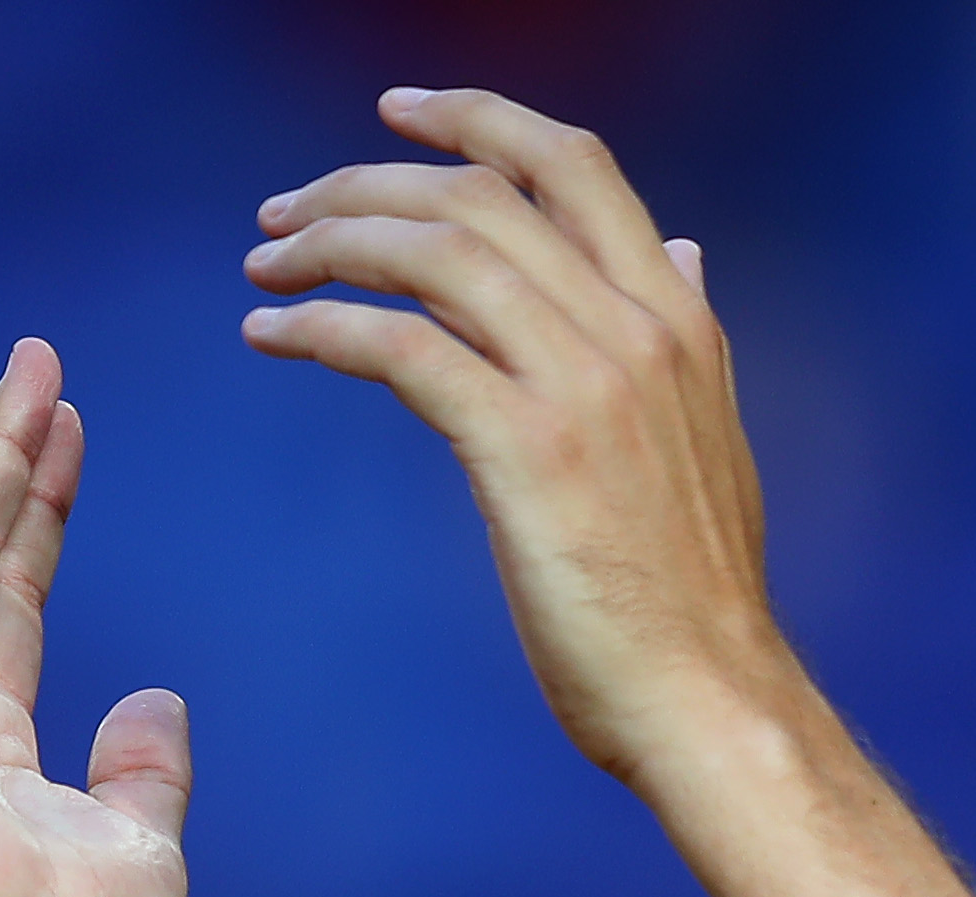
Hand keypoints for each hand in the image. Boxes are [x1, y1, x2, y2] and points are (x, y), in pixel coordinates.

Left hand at [245, 90, 796, 783]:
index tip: (395, 115)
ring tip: (264, 265)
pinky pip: (401, 347)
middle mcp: (635, 330)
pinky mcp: (526, 449)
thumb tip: (680, 253)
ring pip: (435, 252)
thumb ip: (685, 338)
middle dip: (368, 182)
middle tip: (286, 210)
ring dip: (331, 242)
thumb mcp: (712, 440)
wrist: (711, 702)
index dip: (477, 118)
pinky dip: (323, 325)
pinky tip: (272, 335)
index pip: (572, 164)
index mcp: (676, 321)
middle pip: (481, 195)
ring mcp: (584, 385)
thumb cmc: (695, 601)